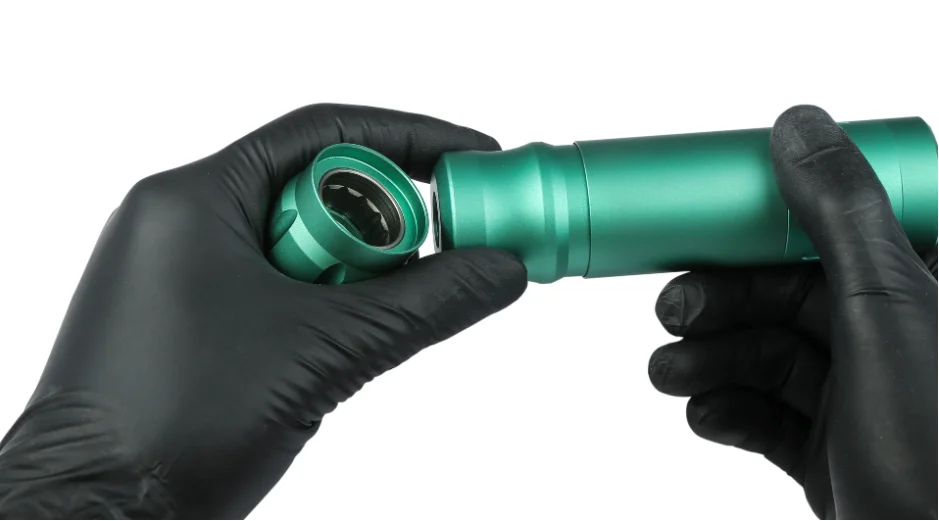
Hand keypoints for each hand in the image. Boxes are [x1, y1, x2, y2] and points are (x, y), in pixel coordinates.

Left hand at [0, 104, 526, 517]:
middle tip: (437, 257)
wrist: (94, 516)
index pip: (324, 133)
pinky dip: (319, 304)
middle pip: (313, 188)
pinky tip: (336, 344)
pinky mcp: (186, 315)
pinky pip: (272, 283)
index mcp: (197, 199)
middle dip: (381, 225)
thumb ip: (426, 304)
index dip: (409, 140)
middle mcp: (181, 220)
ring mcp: (178, 269)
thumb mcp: (325, 353)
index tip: (471, 157)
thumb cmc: (175, 428)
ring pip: (296, 242)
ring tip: (366, 327)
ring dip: (350, 276)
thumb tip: (502, 269)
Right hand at [648, 105, 936, 518]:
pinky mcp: (835, 447)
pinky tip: (703, 413)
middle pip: (787, 290)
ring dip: (709, 359)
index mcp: (928, 284)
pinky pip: (767, 412)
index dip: (769, 215)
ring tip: (668, 372)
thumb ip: (841, 215)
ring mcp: (866, 395)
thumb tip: (798, 125)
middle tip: (670, 309)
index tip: (708, 214)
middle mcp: (898, 334)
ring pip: (768, 352)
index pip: (840, 223)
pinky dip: (727, 409)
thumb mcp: (888, 313)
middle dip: (720, 301)